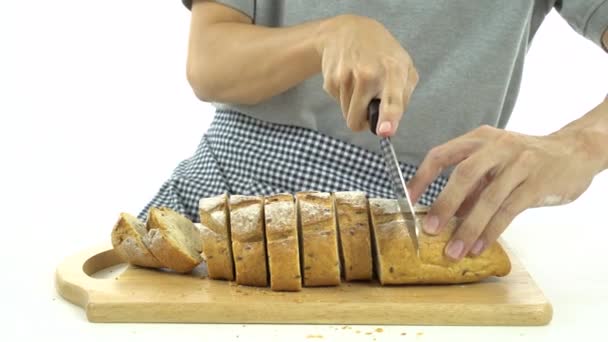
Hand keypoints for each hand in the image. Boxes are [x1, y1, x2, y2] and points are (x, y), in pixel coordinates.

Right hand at [316, 15, 417, 136]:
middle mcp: (368, 74)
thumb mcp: (404, 66)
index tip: (384, 131)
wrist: (347, 31)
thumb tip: (391, 124)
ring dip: (354, 105)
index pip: (392, 99)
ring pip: (347, 114)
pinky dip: (344, 96)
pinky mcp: (331, 79)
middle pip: (356, 119)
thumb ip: (404, 96)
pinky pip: (338, 103)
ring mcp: (346, 76)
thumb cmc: (381, 52)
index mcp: (393, 71)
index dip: (389, 117)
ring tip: (359, 83)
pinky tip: (348, 77)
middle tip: (369, 103)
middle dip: (362, 120)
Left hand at [407, 125, 604, 260]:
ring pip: (488, 198)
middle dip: (443, 205)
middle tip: (428, 229)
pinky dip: (492, 231)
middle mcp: (497, 147)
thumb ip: (471, 186)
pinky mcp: (537, 183)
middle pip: (463, 175)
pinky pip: (509, 210)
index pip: (441, 155)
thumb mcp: (494, 163)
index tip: (408, 199)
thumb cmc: (526, 159)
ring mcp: (519, 163)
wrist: (574, 151)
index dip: (422, 177)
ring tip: (454, 250)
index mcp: (479, 139)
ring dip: (468, 228)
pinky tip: (479, 246)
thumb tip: (446, 214)